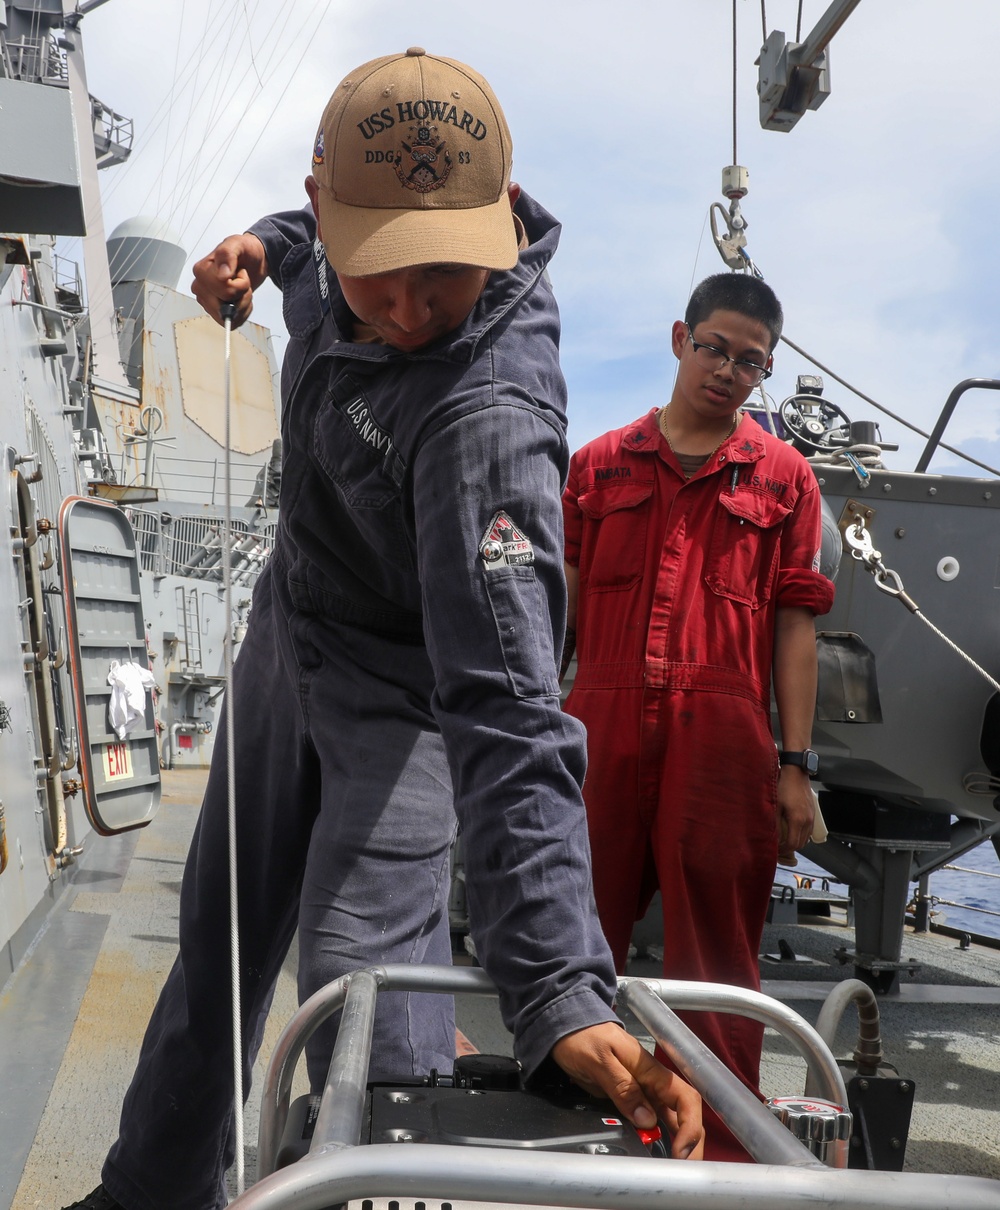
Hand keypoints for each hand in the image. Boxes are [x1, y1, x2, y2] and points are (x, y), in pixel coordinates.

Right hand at [191, 233, 268, 326]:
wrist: (253, 260)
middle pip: (225, 307)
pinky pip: (231, 323)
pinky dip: (242, 314)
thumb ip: (228, 255)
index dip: (240, 284)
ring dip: (242, 305)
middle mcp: (200, 287)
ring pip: (228, 317)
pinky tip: (241, 300)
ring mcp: (207, 301)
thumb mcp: (237, 244)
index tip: (239, 272)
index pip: (224, 290)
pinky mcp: (216, 311)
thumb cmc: (244, 251)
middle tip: (241, 281)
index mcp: (201, 271)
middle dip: (241, 295)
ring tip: (241, 289)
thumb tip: (223, 274)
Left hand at [551, 1023, 703, 1158]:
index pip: (685, 1098)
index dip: (690, 1125)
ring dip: (674, 1143)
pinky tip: (653, 1153)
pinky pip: (649, 1120)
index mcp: (650, 1069)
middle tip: (682, 1169)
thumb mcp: (599, 1060)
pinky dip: (655, 1138)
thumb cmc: (582, 1037)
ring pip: (667, 1120)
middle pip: (683, 1113)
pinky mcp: (629, 1097)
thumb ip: (623, 1088)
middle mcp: (651, 1081)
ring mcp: (642, 1090)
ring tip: (671, 1168)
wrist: (564, 1028)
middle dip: (689, 1142)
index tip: (680, 1151)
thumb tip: (647, 1120)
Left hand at [776, 765, 815, 865]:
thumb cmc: (784, 787)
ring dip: (796, 842)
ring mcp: (812, 817)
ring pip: (806, 838)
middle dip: (789, 848)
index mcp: (798, 820)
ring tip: (784, 840)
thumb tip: (772, 837)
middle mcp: (807, 821)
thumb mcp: (776, 805)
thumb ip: (775, 823)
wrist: (796, 773)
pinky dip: (801, 835)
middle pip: (801, 844)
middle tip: (778, 847)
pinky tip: (792, 831)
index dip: (784, 851)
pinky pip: (808, 830)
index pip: (793, 844)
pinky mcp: (813, 813)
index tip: (775, 850)